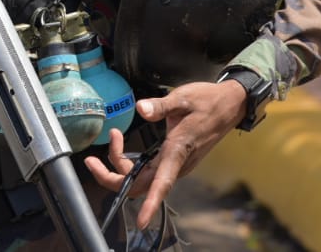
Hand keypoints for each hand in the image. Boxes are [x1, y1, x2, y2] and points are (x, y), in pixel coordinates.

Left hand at [85, 80, 248, 228]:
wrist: (230, 106)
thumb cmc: (208, 101)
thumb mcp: (183, 98)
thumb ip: (160, 106)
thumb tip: (141, 109)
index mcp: (178, 150)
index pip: (161, 183)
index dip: (150, 204)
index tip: (142, 222)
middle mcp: (176, 163)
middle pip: (140, 184)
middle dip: (112, 177)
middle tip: (91, 160)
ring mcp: (176, 164)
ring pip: (142, 178)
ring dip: (121, 166)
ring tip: (112, 137)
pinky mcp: (175, 160)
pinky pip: (148, 171)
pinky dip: (131, 162)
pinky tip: (123, 145)